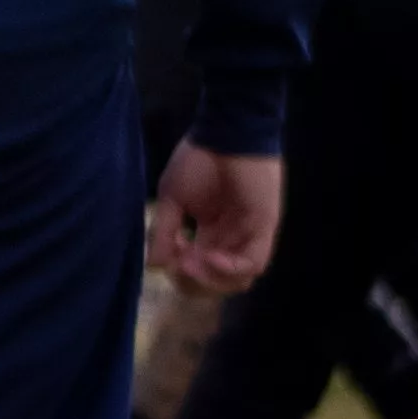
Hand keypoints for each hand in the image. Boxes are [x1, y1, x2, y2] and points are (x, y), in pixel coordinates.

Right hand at [152, 141, 282, 295]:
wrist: (226, 135)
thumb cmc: (199, 161)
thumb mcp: (173, 198)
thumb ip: (165, 232)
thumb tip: (153, 265)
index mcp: (210, 233)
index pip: (199, 269)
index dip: (180, 273)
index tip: (165, 259)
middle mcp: (232, 240)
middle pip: (219, 282)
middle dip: (194, 283)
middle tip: (177, 270)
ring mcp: (249, 237)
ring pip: (238, 280)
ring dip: (211, 280)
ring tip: (190, 266)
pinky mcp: (263, 230)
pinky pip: (252, 263)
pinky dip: (229, 268)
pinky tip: (207, 256)